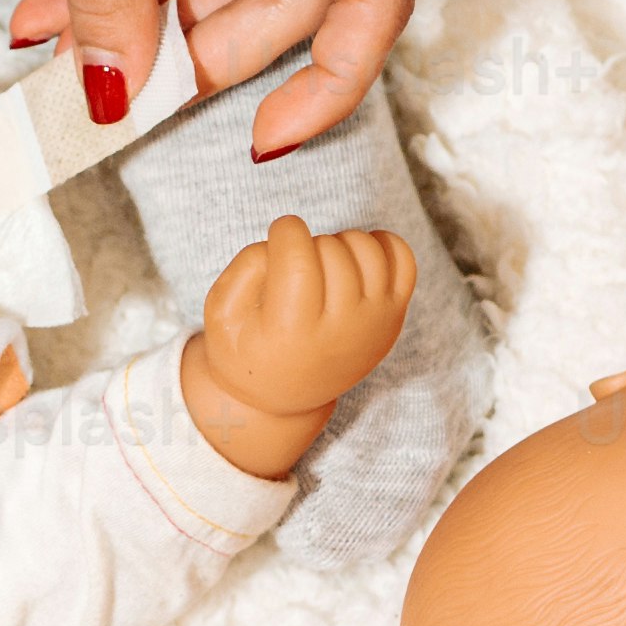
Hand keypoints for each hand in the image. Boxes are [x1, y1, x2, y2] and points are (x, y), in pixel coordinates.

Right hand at [191, 212, 418, 417]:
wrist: (287, 395)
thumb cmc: (249, 348)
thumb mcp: (221, 316)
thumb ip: (245, 269)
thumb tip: (286, 242)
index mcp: (292, 333)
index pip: (298, 259)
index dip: (286, 230)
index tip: (279, 235)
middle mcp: (341, 330)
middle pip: (331, 250)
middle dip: (308, 242)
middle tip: (294, 264)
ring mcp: (373, 323)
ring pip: (367, 249)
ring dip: (339, 242)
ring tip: (321, 262)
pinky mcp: (393, 316)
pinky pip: (403, 260)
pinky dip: (381, 244)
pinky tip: (353, 257)